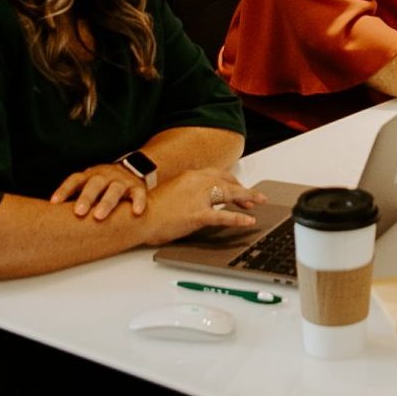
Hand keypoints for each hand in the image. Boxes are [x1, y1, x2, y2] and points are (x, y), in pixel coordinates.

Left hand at [49, 163, 148, 220]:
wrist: (133, 171)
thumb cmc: (104, 186)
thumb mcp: (89, 186)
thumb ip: (75, 197)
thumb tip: (50, 216)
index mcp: (89, 176)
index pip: (74, 180)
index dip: (64, 190)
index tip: (54, 203)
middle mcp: (105, 176)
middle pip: (94, 184)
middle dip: (86, 198)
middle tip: (78, 212)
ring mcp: (121, 181)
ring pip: (114, 189)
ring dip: (106, 202)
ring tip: (99, 216)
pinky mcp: (137, 187)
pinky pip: (138, 194)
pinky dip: (138, 202)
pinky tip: (136, 212)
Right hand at [141, 168, 265, 244]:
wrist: (137, 218)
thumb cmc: (150, 209)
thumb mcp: (172, 192)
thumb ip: (188, 191)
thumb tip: (199, 197)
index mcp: (190, 175)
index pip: (218, 174)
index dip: (232, 181)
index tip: (239, 188)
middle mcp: (196, 182)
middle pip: (227, 182)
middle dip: (243, 190)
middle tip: (255, 198)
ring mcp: (197, 198)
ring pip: (229, 194)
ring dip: (247, 198)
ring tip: (259, 203)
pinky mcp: (196, 214)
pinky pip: (223, 215)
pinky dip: (238, 218)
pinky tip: (248, 221)